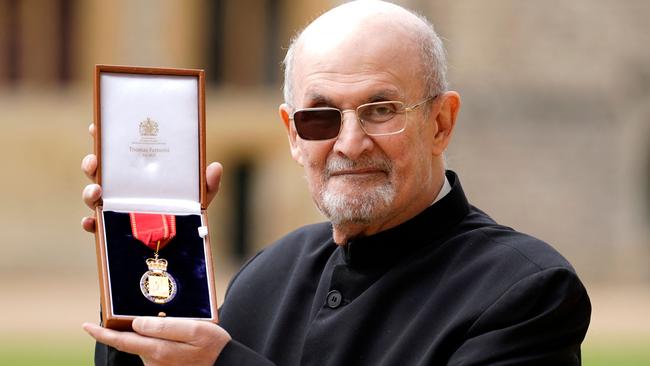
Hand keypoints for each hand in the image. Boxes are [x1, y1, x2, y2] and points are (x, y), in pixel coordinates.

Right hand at [80, 123, 223, 232]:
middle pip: (99, 171)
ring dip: (88, 192)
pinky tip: (91, 222)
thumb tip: (216, 167)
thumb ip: (208, 183)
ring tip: (96, 192)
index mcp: (138, 172)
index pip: (117, 151)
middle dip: (91, 164)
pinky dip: (90, 224)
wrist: (183, 240)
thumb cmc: (187, 209)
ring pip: (93, 196)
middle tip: (94, 162)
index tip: (95, 128)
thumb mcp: (199, 194)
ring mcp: (115, 207)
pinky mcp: (113, 228)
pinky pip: (96, 225)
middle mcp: (122, 187)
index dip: (102, 137)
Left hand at [83, 317, 230, 365]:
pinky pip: (155, 350)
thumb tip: (137, 323)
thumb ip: (165, 327)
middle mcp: (153, 362)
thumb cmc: (213, 347)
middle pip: (133, 341)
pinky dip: (159, 340)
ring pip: (145, 345)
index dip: (102, 333)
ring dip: (151, 334)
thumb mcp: (194, 330)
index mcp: (158, 350)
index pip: (122, 341)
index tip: (86, 326)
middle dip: (131, 328)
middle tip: (145, 313)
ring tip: (176, 326)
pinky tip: (179, 338)